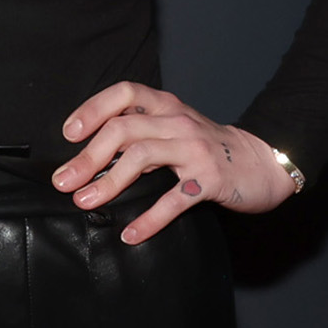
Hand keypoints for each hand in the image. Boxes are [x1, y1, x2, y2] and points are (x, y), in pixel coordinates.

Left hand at [54, 82, 300, 246]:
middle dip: (88, 156)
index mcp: (167, 106)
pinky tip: (130, 234)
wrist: (263, 161)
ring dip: (109, 182)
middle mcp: (178, 122)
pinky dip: (149, 219)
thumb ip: (142, 134)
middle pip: (124, 129)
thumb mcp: (175, 129)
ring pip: (143, 158)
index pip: (124, 93)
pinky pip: (174, 200)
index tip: (69, 134)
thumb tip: (92, 155)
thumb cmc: (209, 147)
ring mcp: (195, 150)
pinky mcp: (210, 180)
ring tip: (85, 202)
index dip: (93, 109)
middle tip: (64, 181)